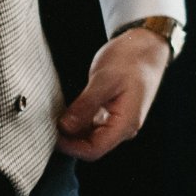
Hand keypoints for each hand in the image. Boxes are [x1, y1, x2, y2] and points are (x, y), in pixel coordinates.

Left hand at [56, 27, 171, 160]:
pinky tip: (68, 109)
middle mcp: (124, 127)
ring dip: (72, 130)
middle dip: (68, 139)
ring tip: (56, 113)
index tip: (50, 134)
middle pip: (91, 146)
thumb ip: (85, 105)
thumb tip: (65, 127)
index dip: (69, 146)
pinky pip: (93, 125)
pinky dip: (78, 121)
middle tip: (47, 122)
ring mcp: (119, 121)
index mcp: (126, 123)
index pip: (94, 150)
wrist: (148, 46)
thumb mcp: (104, 80)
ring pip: (90, 136)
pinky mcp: (114, 113)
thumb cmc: (131, 60)